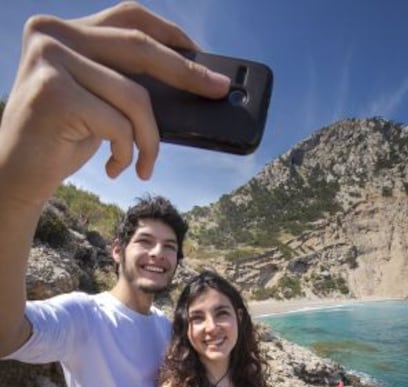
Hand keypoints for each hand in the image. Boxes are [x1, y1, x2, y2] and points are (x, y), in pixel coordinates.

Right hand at [0, 1, 229, 206]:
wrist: (16, 176)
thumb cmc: (60, 141)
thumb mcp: (97, 102)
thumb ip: (123, 81)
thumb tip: (186, 84)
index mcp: (64, 29)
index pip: (129, 18)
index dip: (169, 33)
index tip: (200, 53)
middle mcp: (53, 34)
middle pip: (140, 47)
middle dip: (187, 73)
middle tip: (217, 90)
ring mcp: (50, 60)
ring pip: (134, 96)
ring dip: (149, 139)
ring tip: (143, 163)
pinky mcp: (54, 93)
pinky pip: (118, 124)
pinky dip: (127, 152)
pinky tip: (115, 167)